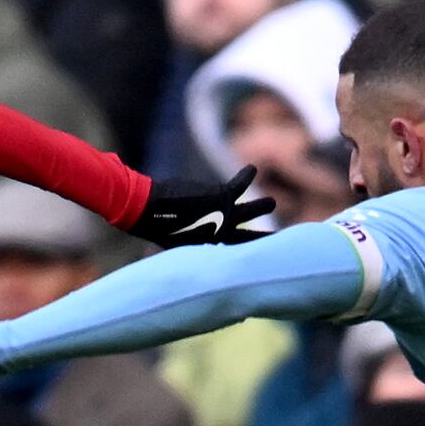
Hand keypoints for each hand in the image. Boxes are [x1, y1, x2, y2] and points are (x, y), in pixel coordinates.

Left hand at [134, 166, 276, 246]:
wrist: (148, 210)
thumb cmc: (153, 225)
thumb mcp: (168, 240)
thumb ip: (174, 245)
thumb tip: (157, 254)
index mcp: (209, 245)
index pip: (233, 250)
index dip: (245, 251)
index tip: (257, 256)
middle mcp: (221, 232)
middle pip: (249, 238)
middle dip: (263, 238)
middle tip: (276, 239)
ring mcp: (224, 214)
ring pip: (252, 210)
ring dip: (262, 206)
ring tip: (272, 203)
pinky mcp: (222, 196)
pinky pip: (241, 184)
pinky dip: (247, 175)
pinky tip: (251, 169)